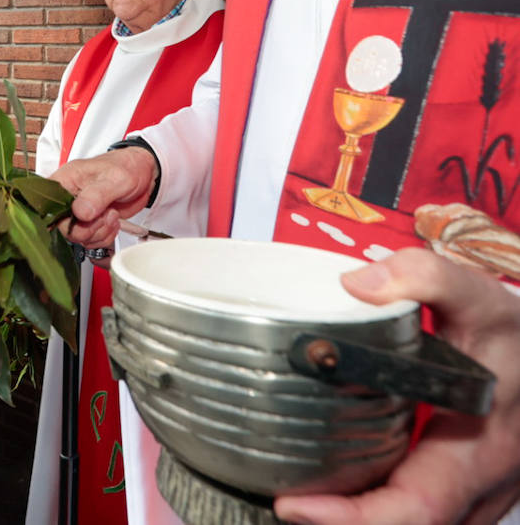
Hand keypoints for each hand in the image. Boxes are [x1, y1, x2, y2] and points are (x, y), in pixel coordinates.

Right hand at [50, 147, 156, 247]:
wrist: (142, 173)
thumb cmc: (127, 166)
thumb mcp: (115, 177)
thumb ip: (97, 195)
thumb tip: (80, 212)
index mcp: (63, 182)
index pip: (49, 208)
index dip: (66, 218)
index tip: (87, 215)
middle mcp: (66, 199)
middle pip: (63, 228)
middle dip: (89, 228)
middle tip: (106, 214)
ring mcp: (77, 212)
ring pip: (77, 238)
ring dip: (99, 233)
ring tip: (112, 215)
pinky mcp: (88, 223)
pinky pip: (89, 241)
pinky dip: (104, 237)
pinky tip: (112, 223)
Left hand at [274, 249, 519, 524]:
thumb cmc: (518, 339)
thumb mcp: (479, 298)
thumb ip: (426, 278)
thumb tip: (358, 284)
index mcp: (477, 452)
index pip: (416, 509)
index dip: (351, 518)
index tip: (292, 505)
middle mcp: (479, 488)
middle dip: (340, 524)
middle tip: (282, 500)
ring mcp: (476, 497)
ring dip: (357, 521)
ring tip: (303, 497)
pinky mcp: (467, 495)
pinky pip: (420, 516)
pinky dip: (377, 511)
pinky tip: (337, 491)